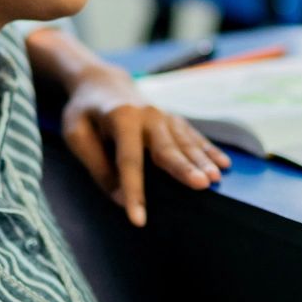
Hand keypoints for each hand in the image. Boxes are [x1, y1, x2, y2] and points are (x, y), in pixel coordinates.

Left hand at [61, 66, 228, 227]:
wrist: (101, 81)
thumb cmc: (84, 111)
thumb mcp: (77, 134)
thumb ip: (97, 166)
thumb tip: (120, 199)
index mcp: (121, 118)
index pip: (128, 160)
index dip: (134, 191)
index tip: (138, 219)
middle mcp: (147, 115)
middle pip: (167, 147)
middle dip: (184, 168)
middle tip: (201, 184)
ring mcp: (164, 116)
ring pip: (185, 142)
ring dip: (202, 161)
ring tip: (215, 178)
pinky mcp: (173, 120)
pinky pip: (193, 136)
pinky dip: (209, 150)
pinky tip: (224, 164)